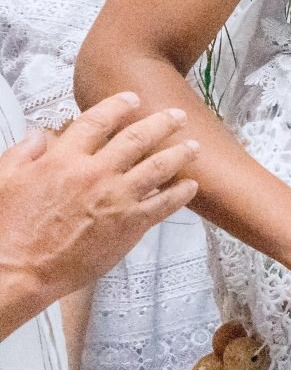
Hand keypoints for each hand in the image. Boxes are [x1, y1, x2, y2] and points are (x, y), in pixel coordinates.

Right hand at [0, 94, 199, 315]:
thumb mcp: (4, 179)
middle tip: (178, 116)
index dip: (117, 106)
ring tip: (194, 146)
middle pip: (137, 138)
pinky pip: (163, 204)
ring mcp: (116, 198)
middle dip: (162, 123)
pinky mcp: (129, 225)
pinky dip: (180, 193)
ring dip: (179, 154)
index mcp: (63, 159)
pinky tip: (191, 186)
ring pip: (158, 167)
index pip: (97, 122)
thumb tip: (42, 134)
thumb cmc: (7, 228)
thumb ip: (25, 152)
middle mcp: (95, 173)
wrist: (18, 270)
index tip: (132, 99)